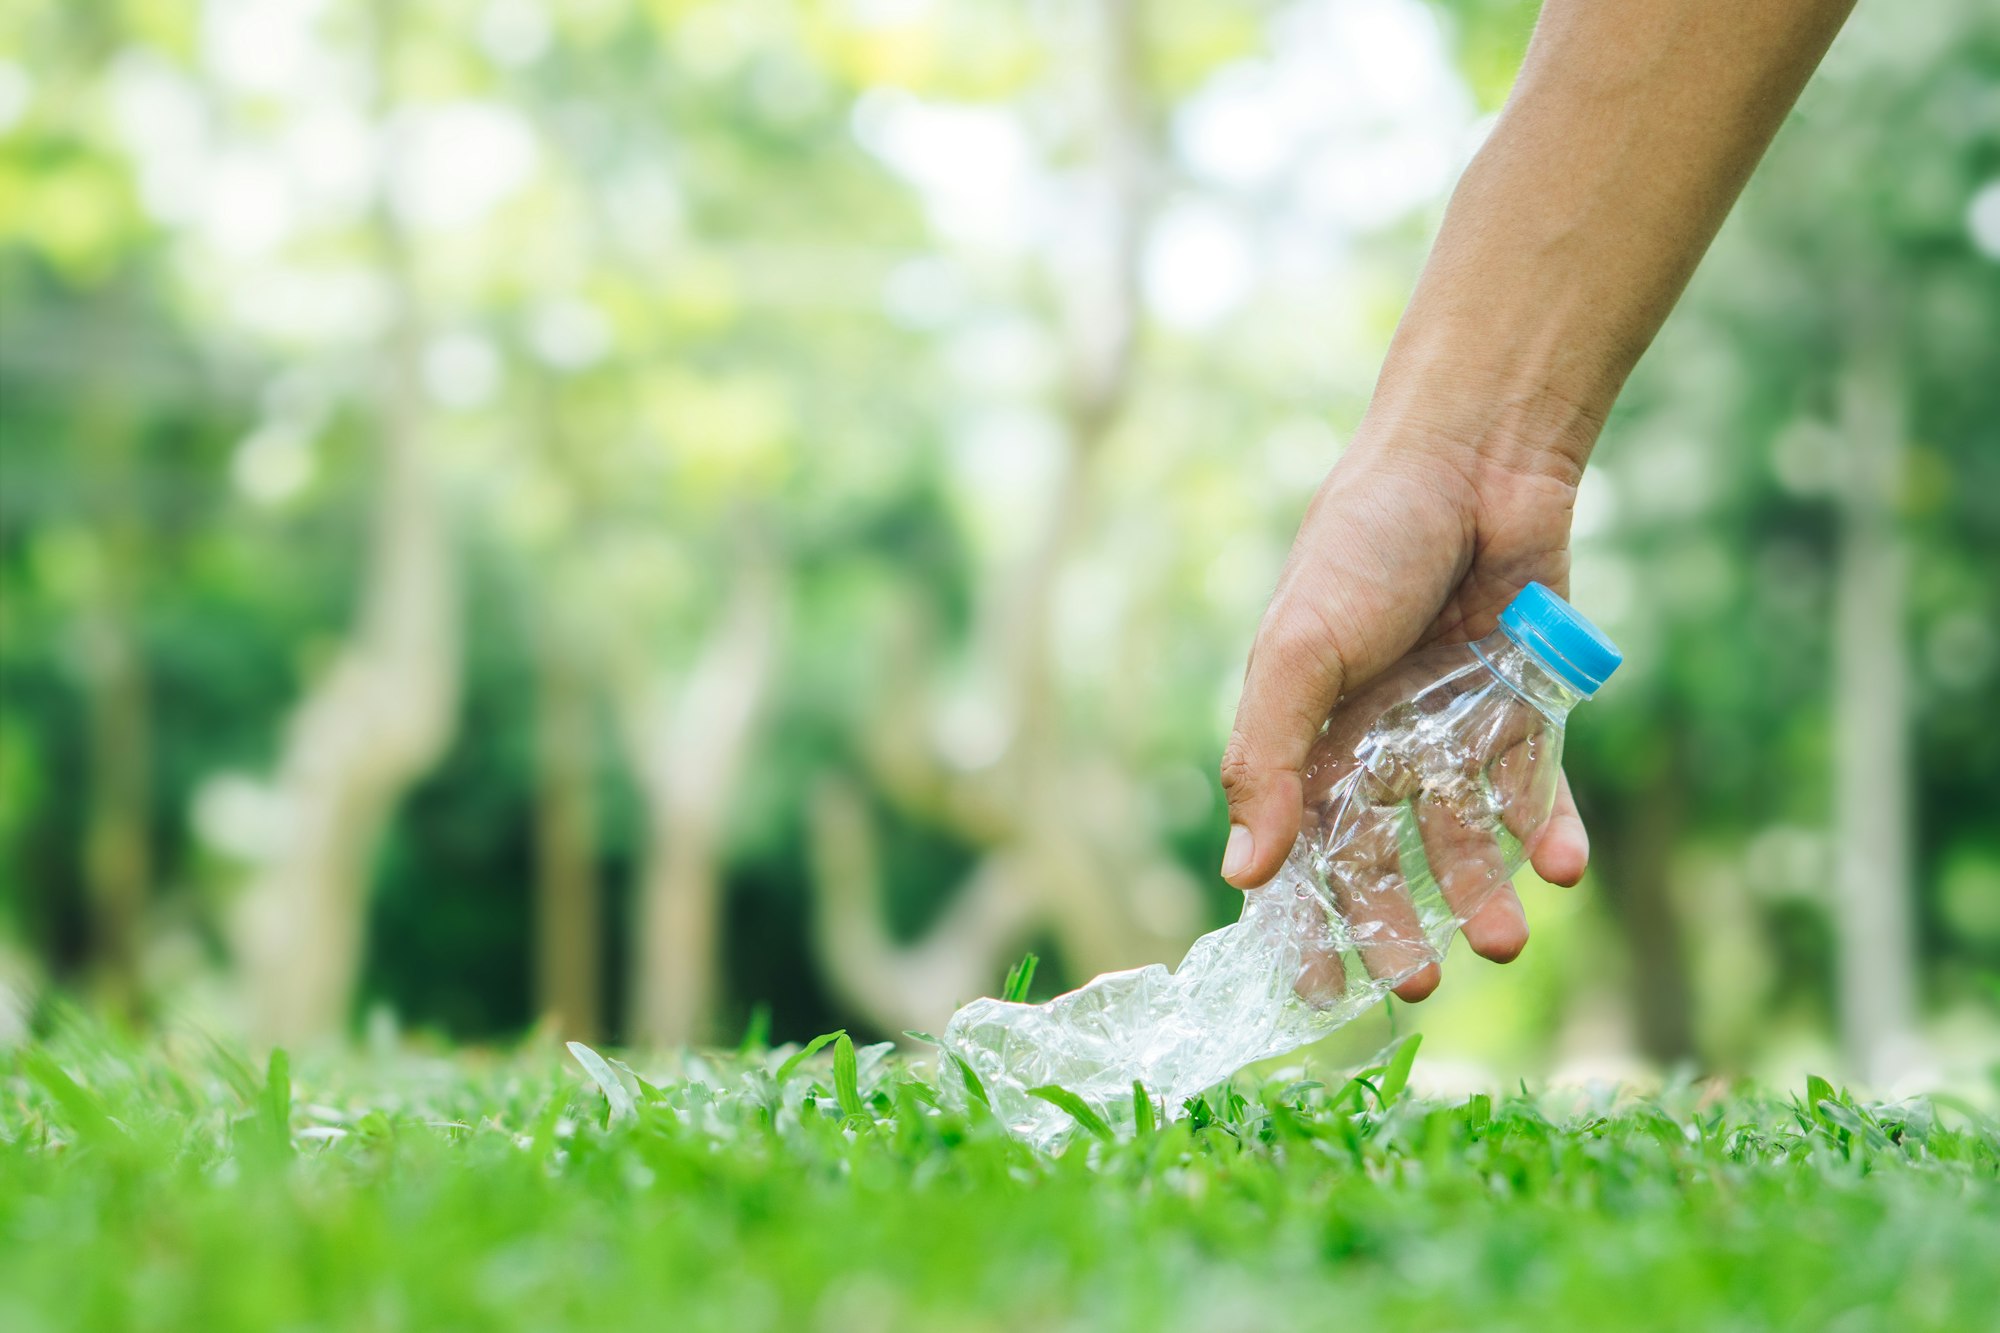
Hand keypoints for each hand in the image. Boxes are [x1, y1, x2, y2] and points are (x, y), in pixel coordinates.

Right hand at [1218, 420, 1591, 1001]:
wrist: (1475, 456)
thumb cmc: (1363, 544)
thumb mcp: (1297, 652)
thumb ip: (1265, 761)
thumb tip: (1241, 875)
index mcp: (1308, 731)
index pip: (1298, 846)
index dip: (1303, 916)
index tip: (1316, 991)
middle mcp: (1379, 739)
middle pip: (1381, 856)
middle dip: (1396, 922)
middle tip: (1417, 983)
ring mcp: (1453, 726)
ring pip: (1464, 836)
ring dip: (1479, 890)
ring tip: (1501, 941)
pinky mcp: (1525, 705)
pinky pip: (1535, 787)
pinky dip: (1547, 831)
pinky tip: (1560, 870)